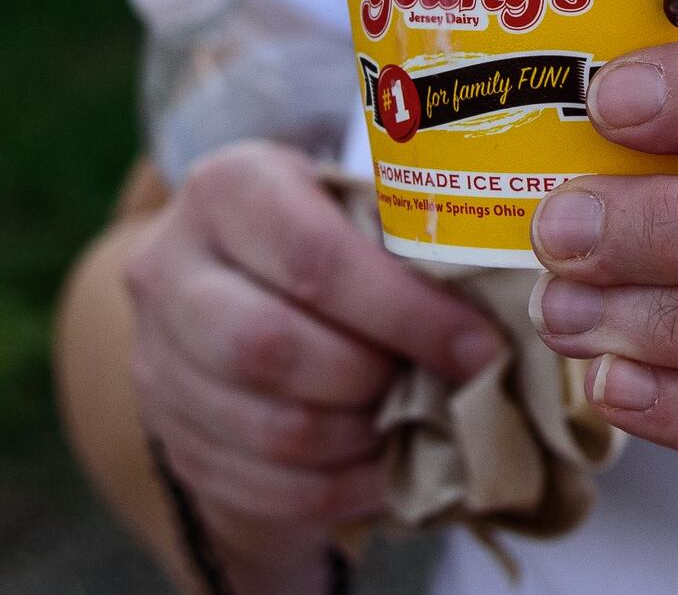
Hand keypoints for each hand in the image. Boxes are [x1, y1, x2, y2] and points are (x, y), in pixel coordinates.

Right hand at [124, 141, 503, 580]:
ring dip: (362, 440)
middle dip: (376, 378)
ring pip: (267, 427)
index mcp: (228, 189)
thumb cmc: (326, 231)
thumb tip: (520, 304)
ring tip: (418, 426)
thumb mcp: (355, 203)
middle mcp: (170, 268)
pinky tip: (386, 468)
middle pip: (272, 348)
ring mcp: (157, 357)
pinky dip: (338, 488)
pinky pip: (259, 484)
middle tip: (440, 387)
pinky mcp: (168, 431)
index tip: (479, 346)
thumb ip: (412, 238)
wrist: (234, 277)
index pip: (314, 260)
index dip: (405, 313)